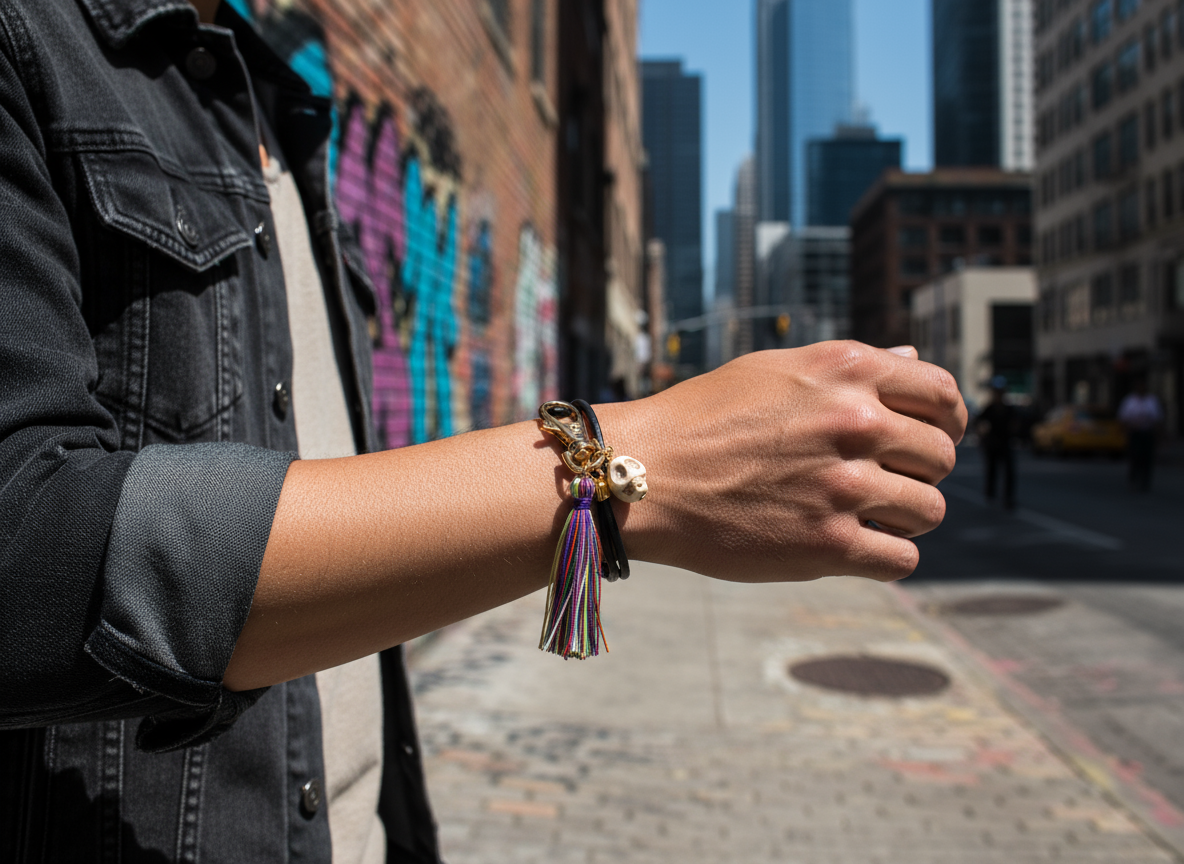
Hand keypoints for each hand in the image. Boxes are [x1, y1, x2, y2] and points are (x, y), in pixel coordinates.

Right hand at [608, 341, 965, 583]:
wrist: (643, 474)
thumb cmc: (701, 418)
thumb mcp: (775, 371)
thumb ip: (852, 368)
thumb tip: (914, 364)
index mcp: (847, 371)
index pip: (943, 395)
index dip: (947, 421)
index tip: (934, 438)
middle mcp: (855, 423)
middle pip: (941, 458)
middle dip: (919, 472)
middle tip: (882, 482)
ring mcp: (845, 486)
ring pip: (930, 511)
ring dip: (904, 517)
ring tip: (863, 516)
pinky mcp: (829, 545)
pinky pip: (902, 560)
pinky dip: (886, 557)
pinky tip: (854, 547)